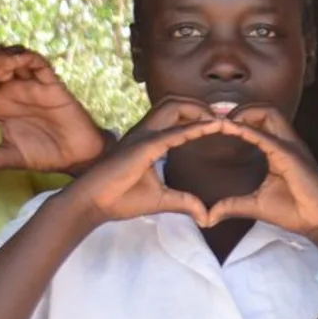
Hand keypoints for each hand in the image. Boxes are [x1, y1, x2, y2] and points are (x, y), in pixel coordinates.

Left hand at [0, 53, 107, 177]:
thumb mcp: (10, 157)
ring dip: (4, 55)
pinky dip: (28, 58)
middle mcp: (13, 90)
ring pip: (13, 58)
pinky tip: (20, 62)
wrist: (77, 156)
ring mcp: (31, 85)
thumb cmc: (44, 154)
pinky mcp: (50, 84)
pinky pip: (39, 64)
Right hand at [61, 98, 227, 225]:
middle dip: (202, 105)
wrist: (92, 204)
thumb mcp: (162, 200)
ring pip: (173, 105)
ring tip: (221, 121)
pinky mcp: (143, 146)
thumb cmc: (120, 199)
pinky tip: (214, 127)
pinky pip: (173, 132)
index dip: (200, 116)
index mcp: (150, 139)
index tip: (224, 124)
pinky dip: (195, 128)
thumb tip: (206, 217)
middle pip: (176, 102)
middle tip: (225, 119)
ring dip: (200, 109)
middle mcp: (146, 131)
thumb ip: (185, 203)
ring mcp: (143, 136)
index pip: (177, 116)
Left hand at [202, 105, 317, 246]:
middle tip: (220, 122)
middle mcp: (287, 144)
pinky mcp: (289, 155)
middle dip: (242, 110)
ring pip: (269, 112)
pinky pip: (265, 135)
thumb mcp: (256, 206)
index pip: (262, 123)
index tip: (217, 126)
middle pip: (267, 110)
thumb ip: (232, 205)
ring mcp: (290, 147)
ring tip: (224, 123)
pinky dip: (245, 130)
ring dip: (245, 113)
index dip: (240, 120)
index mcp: (280, 151)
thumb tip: (209, 218)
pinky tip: (228, 129)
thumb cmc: (295, 212)